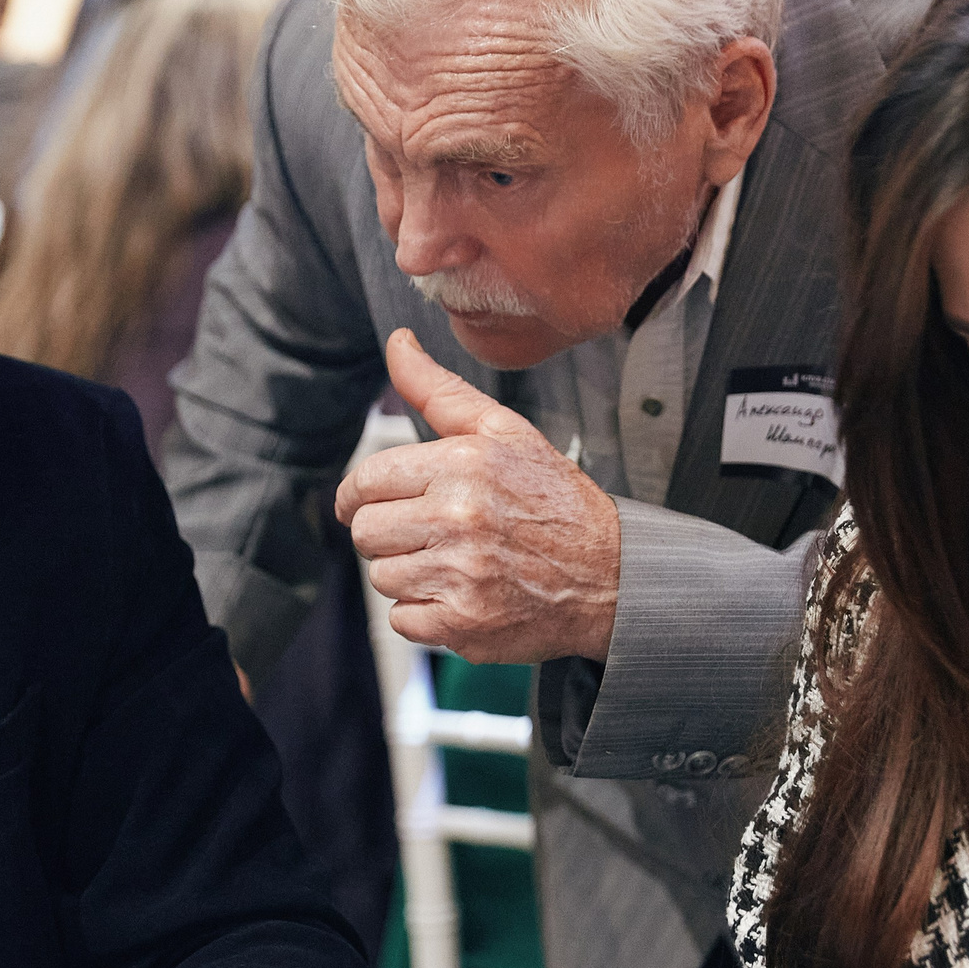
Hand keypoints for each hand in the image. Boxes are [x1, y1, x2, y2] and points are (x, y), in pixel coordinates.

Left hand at [335, 328, 620, 663]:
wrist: (611, 576)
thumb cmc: (556, 501)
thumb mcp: (504, 431)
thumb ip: (439, 390)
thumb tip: (399, 343)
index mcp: (463, 464)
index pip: (365, 481)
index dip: (357, 495)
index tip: (365, 503)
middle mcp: (459, 518)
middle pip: (365, 532)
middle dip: (387, 533)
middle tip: (425, 533)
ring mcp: (460, 575)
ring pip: (381, 577)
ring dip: (408, 573)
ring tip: (453, 562)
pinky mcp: (463, 624)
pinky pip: (403, 619)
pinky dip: (424, 613)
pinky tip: (461, 593)